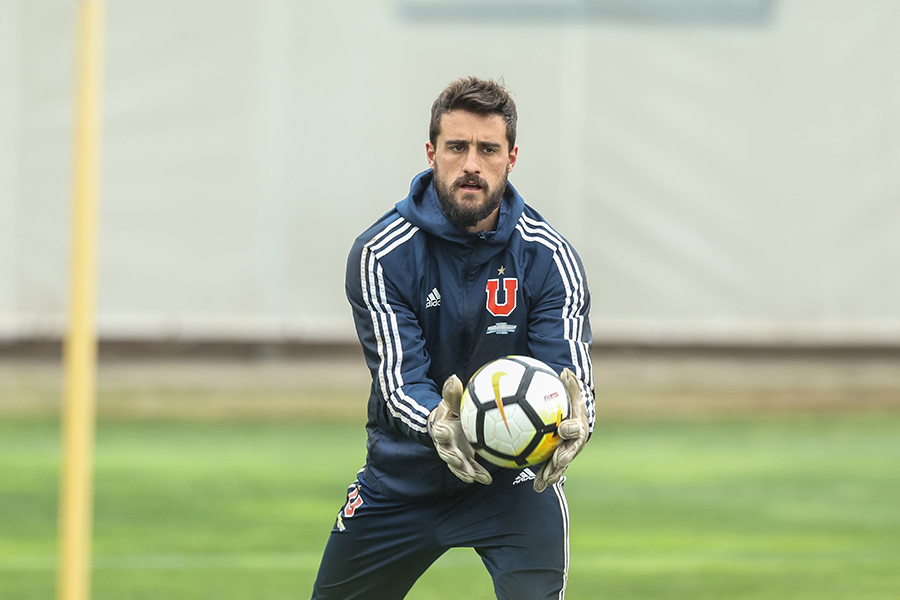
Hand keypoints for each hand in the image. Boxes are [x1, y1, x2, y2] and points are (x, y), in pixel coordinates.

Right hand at [427, 375, 492, 485]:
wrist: (449, 425)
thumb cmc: (451, 412)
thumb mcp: (451, 403)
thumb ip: (452, 394)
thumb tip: (454, 377)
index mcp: (442, 429)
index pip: (439, 431)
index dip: (441, 433)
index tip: (445, 432)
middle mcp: (446, 445)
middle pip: (446, 453)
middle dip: (450, 458)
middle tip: (458, 460)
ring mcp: (455, 455)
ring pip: (456, 465)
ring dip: (463, 471)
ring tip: (471, 477)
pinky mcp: (464, 461)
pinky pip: (471, 469)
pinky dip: (478, 475)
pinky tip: (487, 480)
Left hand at [534, 368, 588, 492]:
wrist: (575, 419)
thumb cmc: (571, 404)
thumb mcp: (571, 392)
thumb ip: (569, 384)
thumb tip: (566, 370)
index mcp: (578, 426)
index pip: (576, 428)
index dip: (571, 429)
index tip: (562, 429)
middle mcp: (575, 443)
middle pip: (570, 451)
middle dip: (564, 457)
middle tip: (556, 460)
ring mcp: (568, 453)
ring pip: (561, 465)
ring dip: (553, 473)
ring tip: (543, 482)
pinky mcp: (559, 461)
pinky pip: (551, 470)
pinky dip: (544, 478)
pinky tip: (535, 487)